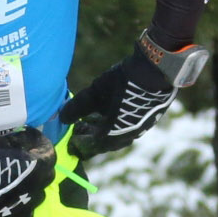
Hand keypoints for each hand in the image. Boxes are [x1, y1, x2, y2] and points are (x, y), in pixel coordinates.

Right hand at [0, 140, 53, 216]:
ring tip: (20, 181)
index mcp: (37, 167)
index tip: (33, 139)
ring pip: (38, 196)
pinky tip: (14, 201)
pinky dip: (23, 207)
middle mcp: (36, 188)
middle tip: (28, 159)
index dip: (42, 144)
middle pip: (48, 175)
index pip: (50, 153)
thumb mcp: (2, 141)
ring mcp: (25, 206)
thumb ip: (20, 141)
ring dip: (33, 186)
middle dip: (41, 166)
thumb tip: (27, 139)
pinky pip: (25, 214)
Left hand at [61, 44, 176, 155]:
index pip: (93, 147)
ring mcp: (142, 126)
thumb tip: (62, 118)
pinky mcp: (150, 115)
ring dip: (105, 129)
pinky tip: (113, 110)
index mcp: (115, 134)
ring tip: (94, 119)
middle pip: (107, 143)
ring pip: (120, 133)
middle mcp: (130, 134)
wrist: (155, 69)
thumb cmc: (122, 82)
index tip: (71, 141)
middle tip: (80, 130)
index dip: (80, 145)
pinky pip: (129, 124)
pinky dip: (117, 122)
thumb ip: (77, 107)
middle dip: (92, 137)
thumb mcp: (95, 93)